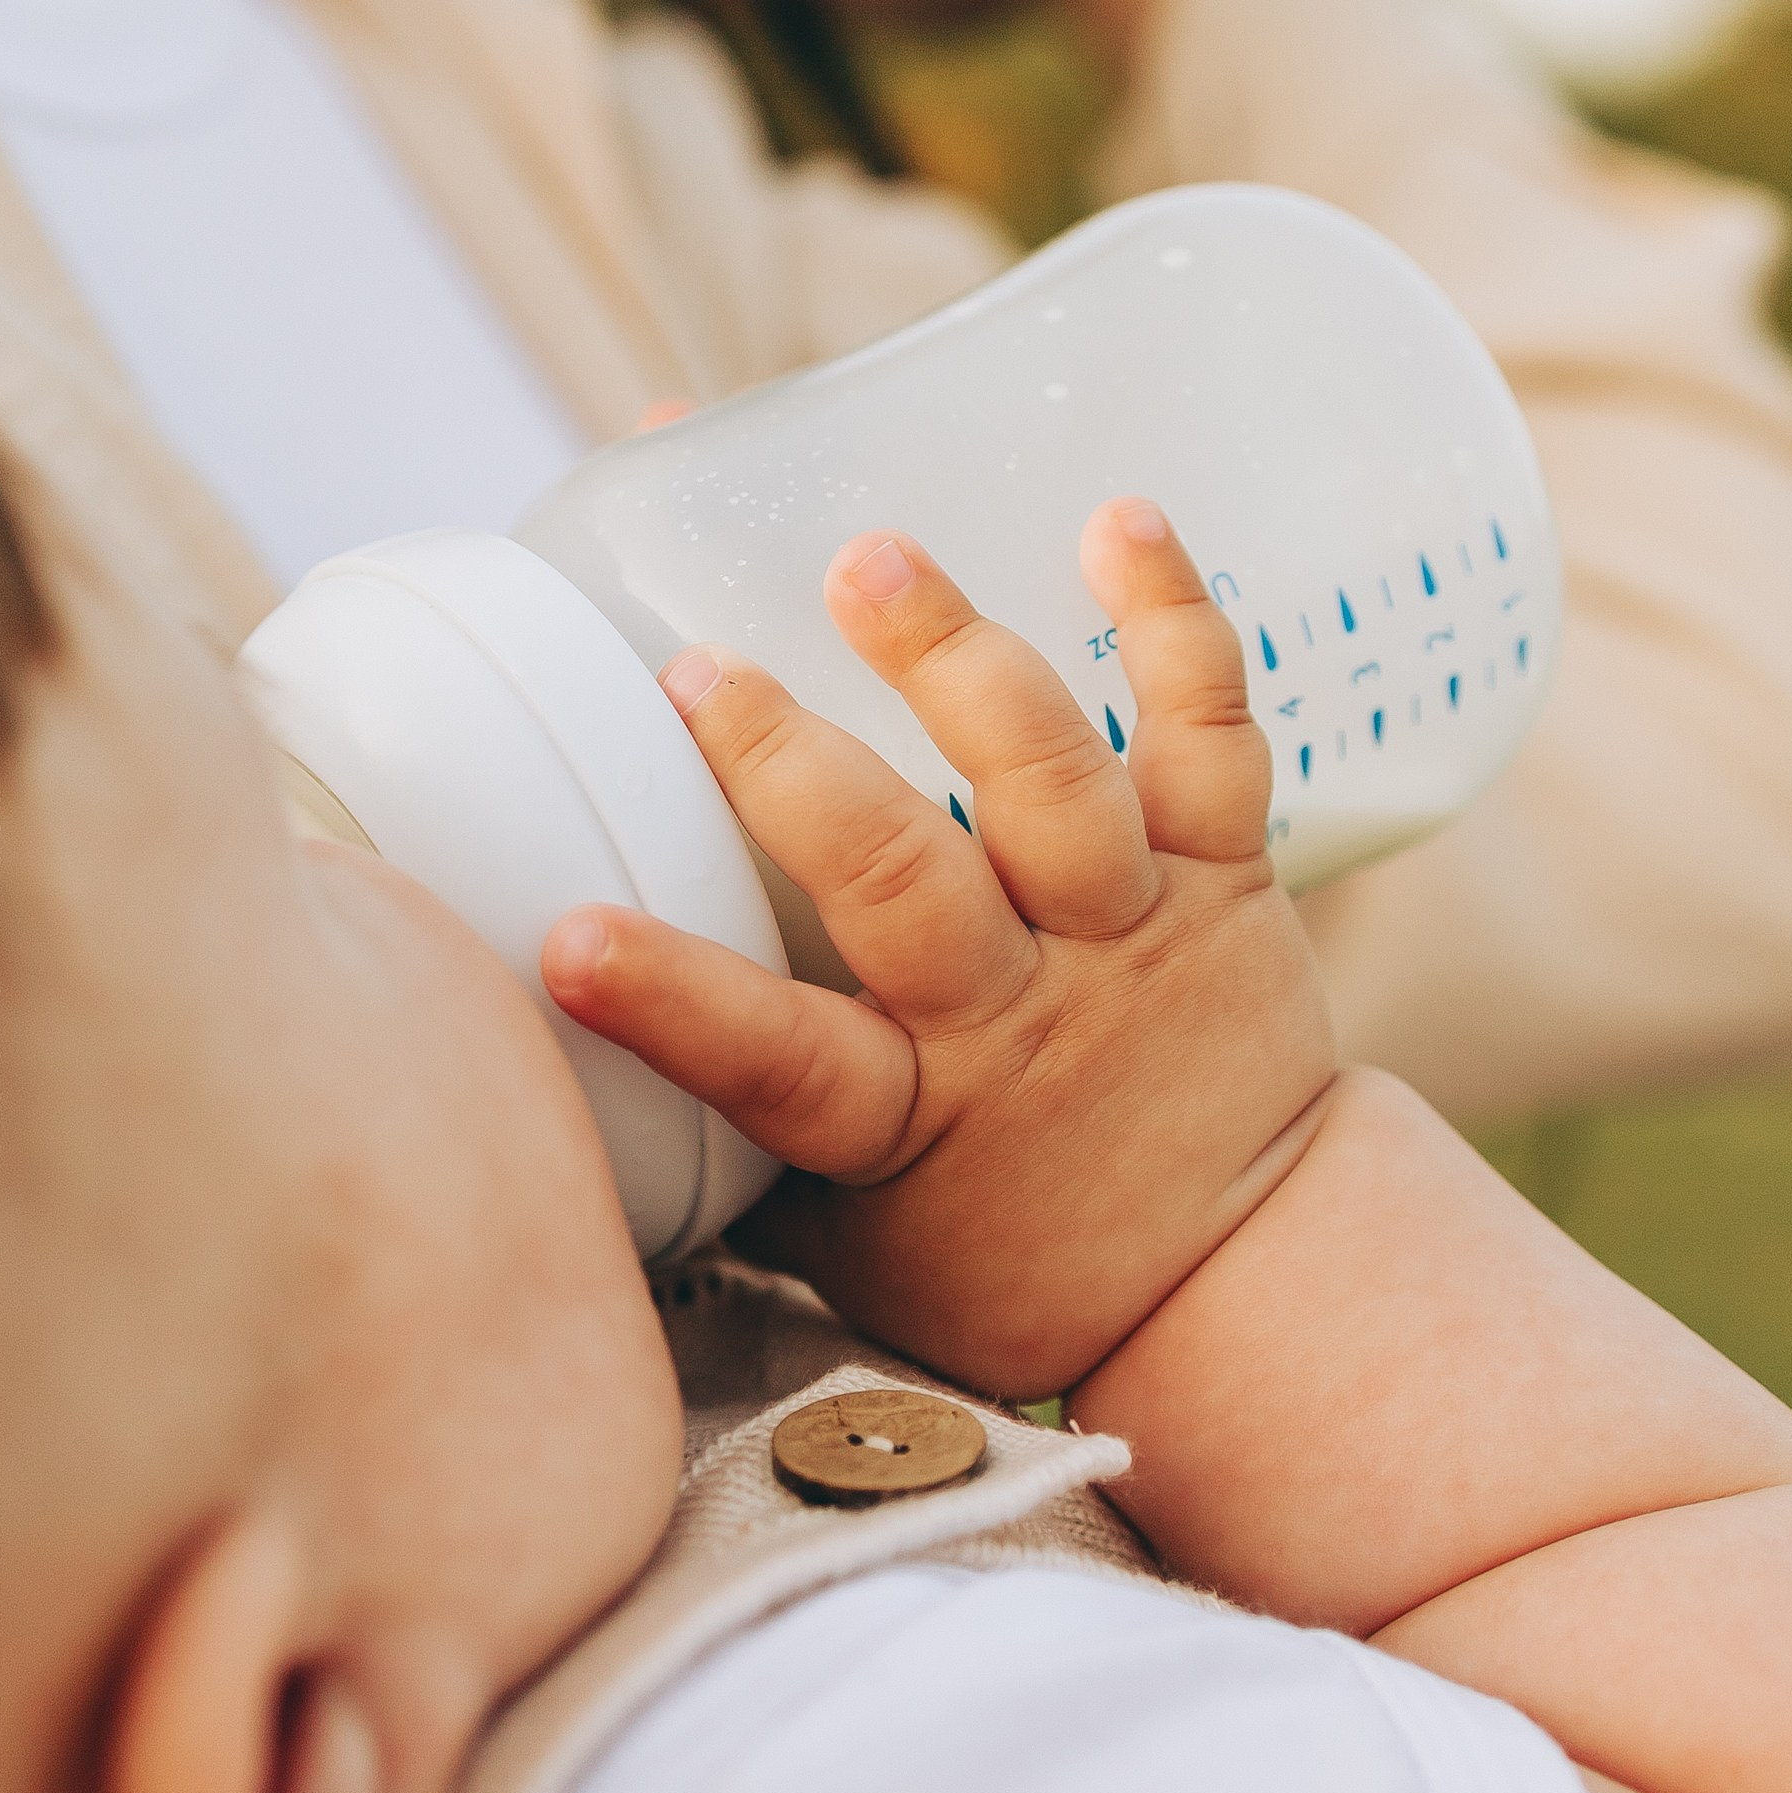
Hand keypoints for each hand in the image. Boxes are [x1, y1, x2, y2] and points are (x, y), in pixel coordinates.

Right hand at [542, 505, 1335, 1397]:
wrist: (1240, 1274)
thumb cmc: (1004, 1250)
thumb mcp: (846, 1228)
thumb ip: (730, 1125)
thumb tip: (550, 1008)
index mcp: (903, 1117)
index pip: (772, 1062)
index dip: (673, 1000)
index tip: (570, 940)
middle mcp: (1016, 1019)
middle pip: (901, 880)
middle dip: (791, 767)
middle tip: (699, 672)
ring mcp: (1129, 937)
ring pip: (1047, 783)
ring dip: (954, 660)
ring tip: (869, 562)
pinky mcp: (1224, 877)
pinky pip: (1209, 735)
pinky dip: (1172, 623)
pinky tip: (1120, 518)